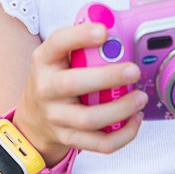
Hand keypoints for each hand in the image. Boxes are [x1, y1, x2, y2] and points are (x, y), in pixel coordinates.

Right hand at [13, 22, 147, 164]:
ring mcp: (56, 117)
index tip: (103, 31)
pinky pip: (99, 143)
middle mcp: (46, 88)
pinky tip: (135, 120)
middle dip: (107, 77)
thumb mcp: (59, 56)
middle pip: (73, 84)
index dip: (79, 36)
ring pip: (89, 118)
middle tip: (134, 70)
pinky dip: (122, 135)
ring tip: (140, 97)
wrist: (34, 117)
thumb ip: (82, 43)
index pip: (57, 43)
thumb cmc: (56, 77)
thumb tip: (119, 30)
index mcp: (44, 60)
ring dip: (120, 109)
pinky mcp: (69, 139)